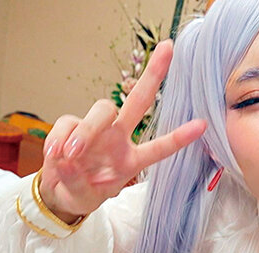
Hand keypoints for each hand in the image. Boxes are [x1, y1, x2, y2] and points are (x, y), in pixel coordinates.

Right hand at [39, 40, 206, 222]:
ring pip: (102, 111)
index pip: (159, 148)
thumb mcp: (86, 198)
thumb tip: (68, 159)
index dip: (179, 138)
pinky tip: (56, 156)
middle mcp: (118, 138)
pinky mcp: (71, 125)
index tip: (202, 124)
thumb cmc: (82, 192)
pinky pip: (67, 123)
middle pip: (138, 101)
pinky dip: (59, 139)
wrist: (59, 192)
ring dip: (86, 130)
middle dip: (154, 74)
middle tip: (168, 49)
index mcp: (131, 160)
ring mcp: (97, 130)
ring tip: (73, 154)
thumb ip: (79, 182)